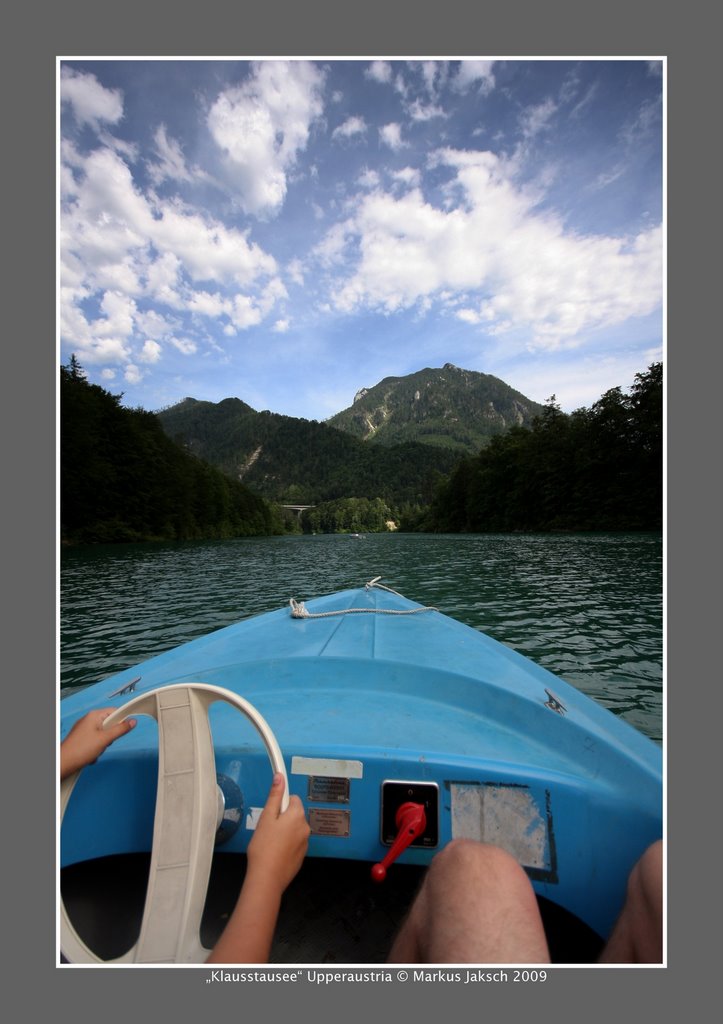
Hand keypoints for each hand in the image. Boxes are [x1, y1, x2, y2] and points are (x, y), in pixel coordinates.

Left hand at [60, 708, 136, 779]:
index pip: (115, 712)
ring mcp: (85, 730)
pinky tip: (90, 755)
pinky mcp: (82, 739)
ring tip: (95, 751)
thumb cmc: (80, 749)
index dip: (122, 720)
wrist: (64, 763)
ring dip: (103, 745)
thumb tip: (132, 722)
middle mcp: (89, 720)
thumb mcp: (105, 739)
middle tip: (105, 743)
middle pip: (110, 725)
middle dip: (110, 737)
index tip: (126, 728)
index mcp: (94, 715)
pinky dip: (96, 749)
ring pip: (103, 735)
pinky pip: (96, 741)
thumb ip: (120, 730)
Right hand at [246, 773, 309, 894]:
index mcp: (298, 816)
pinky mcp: (301, 856)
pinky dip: (286, 845)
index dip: (280, 803)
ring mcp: (305, 843)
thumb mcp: (266, 818)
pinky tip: (274, 852)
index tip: (271, 811)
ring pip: (294, 830)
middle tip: (267, 828)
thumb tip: (280, 777)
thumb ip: (275, 796)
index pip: (293, 799)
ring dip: (284, 831)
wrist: (267, 878)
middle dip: (282, 818)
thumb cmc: (264, 847)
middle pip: (294, 814)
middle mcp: (305, 828)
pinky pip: (294, 843)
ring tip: (268, 842)